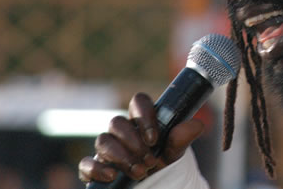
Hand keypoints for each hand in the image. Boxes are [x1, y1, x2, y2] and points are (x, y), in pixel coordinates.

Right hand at [78, 92, 204, 183]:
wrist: (154, 186)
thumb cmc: (162, 163)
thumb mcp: (175, 151)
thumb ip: (182, 138)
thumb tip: (196, 124)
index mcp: (141, 120)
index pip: (138, 101)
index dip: (144, 116)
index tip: (154, 138)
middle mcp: (122, 131)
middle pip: (117, 122)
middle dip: (134, 143)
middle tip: (150, 162)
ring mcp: (106, 148)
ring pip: (102, 140)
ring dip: (121, 157)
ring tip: (140, 172)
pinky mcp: (94, 167)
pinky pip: (85, 163)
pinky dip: (96, 169)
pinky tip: (112, 176)